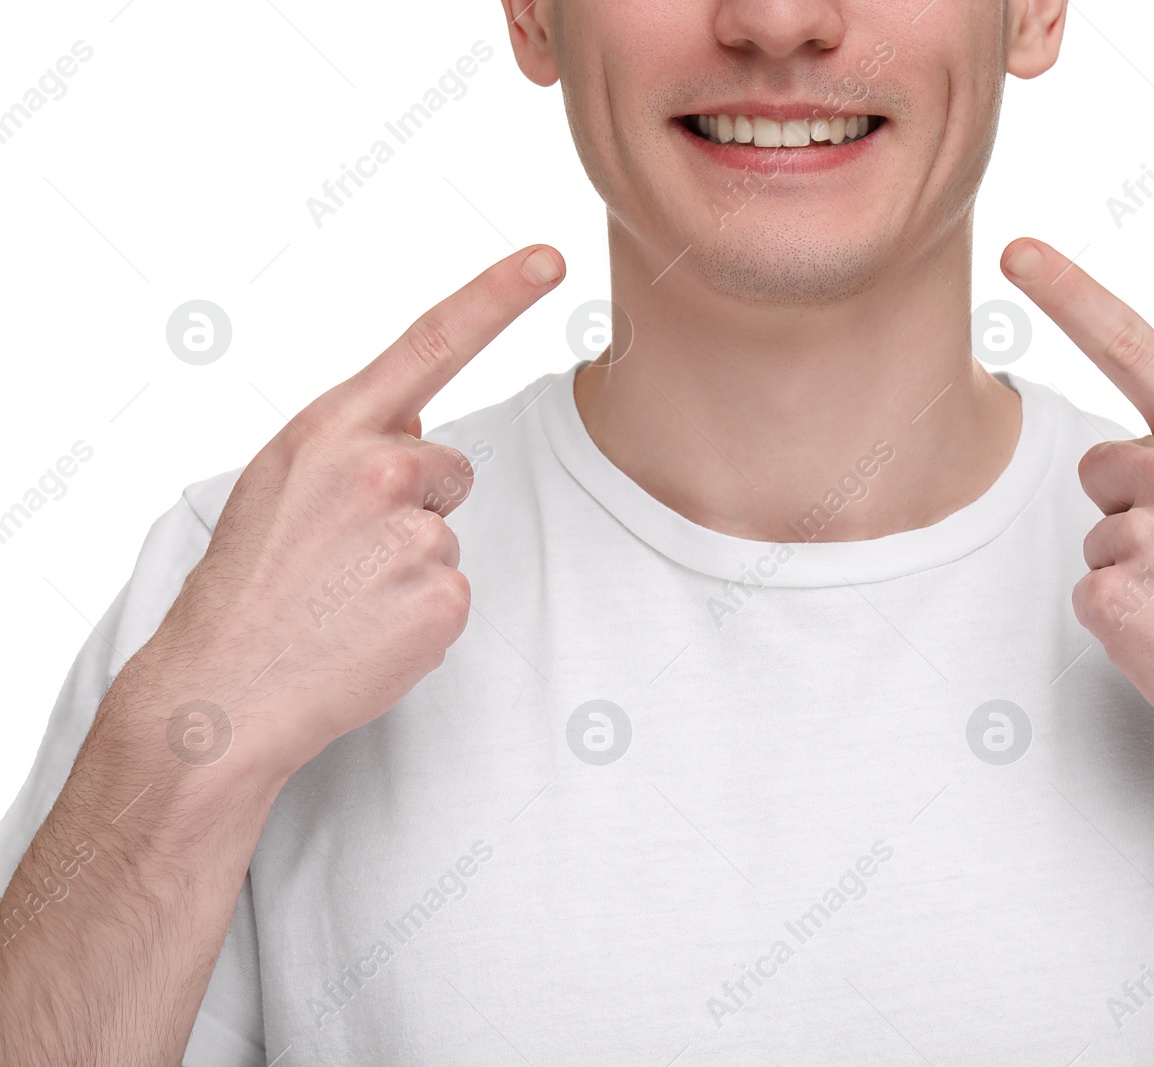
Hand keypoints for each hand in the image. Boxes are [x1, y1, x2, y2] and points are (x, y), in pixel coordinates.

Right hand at [130, 245, 565, 783]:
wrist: (221, 691)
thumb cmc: (246, 586)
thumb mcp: (277, 484)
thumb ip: (348, 447)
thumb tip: (419, 441)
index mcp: (330, 428)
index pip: (429, 342)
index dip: (497, 295)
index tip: (550, 257)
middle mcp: (379, 467)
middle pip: (450, 468)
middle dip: (413, 506)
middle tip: (342, 556)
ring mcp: (415, 532)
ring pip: (447, 535)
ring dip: (409, 566)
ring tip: (343, 600)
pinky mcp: (443, 595)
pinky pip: (454, 591)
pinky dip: (420, 616)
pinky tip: (365, 632)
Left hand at [1001, 238, 1153, 783]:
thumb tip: (1138, 445)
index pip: (1132, 343)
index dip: (1068, 292)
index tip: (1018, 249)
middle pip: (1100, 464)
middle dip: (1135, 504)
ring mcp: (1147, 534)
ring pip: (1096, 532)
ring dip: (1136, 565)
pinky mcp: (1115, 597)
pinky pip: (1089, 590)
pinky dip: (1125, 616)